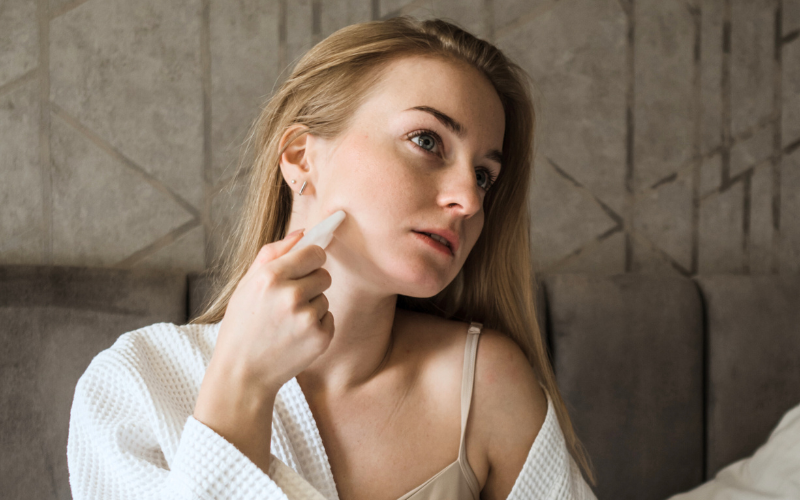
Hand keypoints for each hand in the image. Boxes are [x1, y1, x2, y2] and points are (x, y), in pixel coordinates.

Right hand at [209, 229, 334, 394]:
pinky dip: (316, 325)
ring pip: (325, 297)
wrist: (242, 373)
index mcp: (270, 276)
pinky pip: (329, 318)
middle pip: (324, 274)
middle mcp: (290, 295)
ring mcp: (306, 318)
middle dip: (312, 283)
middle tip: (289, 300)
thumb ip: (274, 253)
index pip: (314, 252)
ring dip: (311, 306)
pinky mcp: (320, 338)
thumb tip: (303, 232)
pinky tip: (295, 336)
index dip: (311, 259)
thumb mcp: (247, 284)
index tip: (305, 266)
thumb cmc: (242, 325)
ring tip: (287, 322)